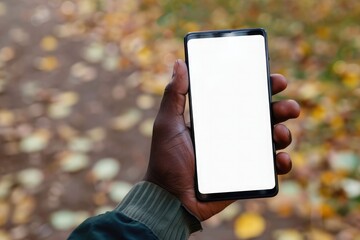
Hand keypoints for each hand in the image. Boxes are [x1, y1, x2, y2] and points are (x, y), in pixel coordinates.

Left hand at [144, 59, 299, 220]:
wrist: (170, 198)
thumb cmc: (166, 160)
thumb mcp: (167, 124)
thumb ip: (174, 95)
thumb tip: (179, 64)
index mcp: (217, 117)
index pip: (244, 97)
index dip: (262, 87)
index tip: (275, 80)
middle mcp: (232, 132)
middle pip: (264, 115)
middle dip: (282, 108)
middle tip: (289, 108)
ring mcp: (241, 153)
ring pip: (272, 138)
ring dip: (284, 132)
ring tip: (280, 133)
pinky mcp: (247, 174)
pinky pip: (271, 167)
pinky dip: (282, 162)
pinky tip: (280, 160)